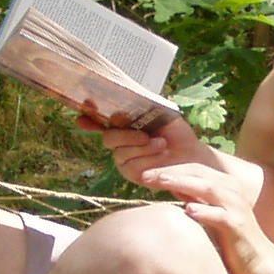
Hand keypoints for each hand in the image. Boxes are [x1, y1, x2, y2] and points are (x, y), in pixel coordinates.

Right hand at [81, 113, 209, 188]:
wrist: (193, 154)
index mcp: (123, 125)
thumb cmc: (176, 132)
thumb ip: (144, 106)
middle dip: (125, 136)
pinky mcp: (134, 175)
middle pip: (109, 139)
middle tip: (146, 136)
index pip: (98, 122)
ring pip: (121, 155)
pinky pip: (132, 168)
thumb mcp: (163, 113)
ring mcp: (125, 160)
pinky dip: (147, 160)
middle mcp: (120, 143)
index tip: (80, 118)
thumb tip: (130, 98)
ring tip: (162, 145)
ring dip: (142, 149)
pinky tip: (161, 155)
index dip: (88, 120)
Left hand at [148, 163, 273, 273]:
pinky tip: (189, 210)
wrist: (256, 261)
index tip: (146, 172)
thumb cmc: (229, 237)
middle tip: (147, 175)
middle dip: (172, 172)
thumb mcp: (209, 211)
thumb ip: (193, 196)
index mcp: (224, 184)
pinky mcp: (238, 226)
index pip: (194, 168)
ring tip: (162, 182)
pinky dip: (205, 211)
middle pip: (199, 173)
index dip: (170, 167)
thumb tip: (170, 183)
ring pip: (209, 188)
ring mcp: (236, 207)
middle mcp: (232, 191)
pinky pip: (220, 215)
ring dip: (184, 184)